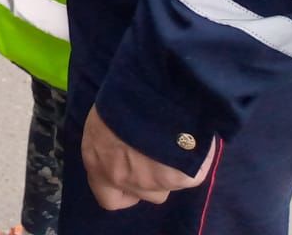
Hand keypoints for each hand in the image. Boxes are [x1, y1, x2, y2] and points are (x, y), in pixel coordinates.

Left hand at [82, 104, 215, 209]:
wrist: (149, 93)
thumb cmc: (118, 98)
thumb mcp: (104, 119)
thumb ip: (111, 142)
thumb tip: (123, 145)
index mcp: (98, 164)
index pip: (109, 199)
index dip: (122, 192)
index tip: (130, 178)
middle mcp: (125, 179)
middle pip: (144, 193)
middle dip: (150, 178)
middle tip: (155, 153)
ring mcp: (155, 182)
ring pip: (168, 184)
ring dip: (171, 169)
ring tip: (172, 139)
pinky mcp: (183, 178)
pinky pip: (192, 174)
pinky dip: (193, 160)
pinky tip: (190, 137)